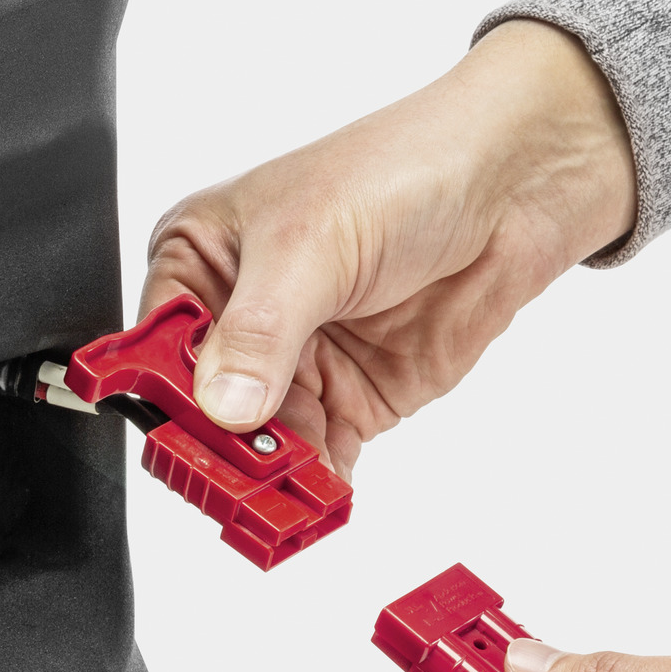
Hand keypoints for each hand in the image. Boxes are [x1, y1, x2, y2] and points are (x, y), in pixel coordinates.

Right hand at [139, 19, 635, 475]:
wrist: (514, 184)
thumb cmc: (405, 170)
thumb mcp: (312, 243)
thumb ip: (259, 331)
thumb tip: (223, 403)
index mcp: (201, 258)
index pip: (156, 345)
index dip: (165, 394)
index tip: (191, 435)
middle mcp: (238, 315)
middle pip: (201, 409)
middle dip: (219, 448)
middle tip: (240, 478)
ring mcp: (293, 363)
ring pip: (255, 444)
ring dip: (266, 477)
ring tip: (279, 501)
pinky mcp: (346, 399)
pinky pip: (314, 459)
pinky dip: (313, 487)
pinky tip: (317, 500)